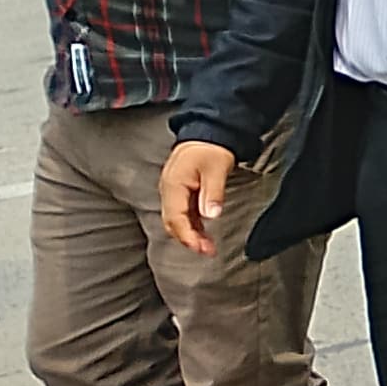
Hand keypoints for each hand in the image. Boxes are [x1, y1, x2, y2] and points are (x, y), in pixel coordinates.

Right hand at [161, 140, 237, 256]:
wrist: (206, 134)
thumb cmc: (211, 149)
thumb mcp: (217, 168)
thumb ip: (213, 192)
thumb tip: (211, 215)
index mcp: (174, 185)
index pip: (176, 217)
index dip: (188, 235)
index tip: (201, 248)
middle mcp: (169, 191)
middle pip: (173, 222)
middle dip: (188, 239)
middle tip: (208, 251)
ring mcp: (173, 192)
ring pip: (176, 220)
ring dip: (190, 234)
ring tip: (208, 247)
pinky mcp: (180, 193)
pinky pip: (182, 214)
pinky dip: (192, 225)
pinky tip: (203, 233)